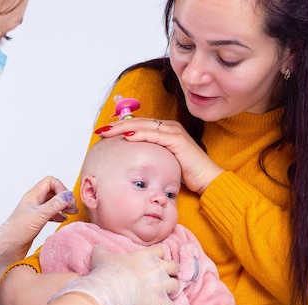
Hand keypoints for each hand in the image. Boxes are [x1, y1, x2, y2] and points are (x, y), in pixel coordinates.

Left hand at [0, 176, 77, 293]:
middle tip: (72, 207)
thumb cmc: (17, 232)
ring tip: (72, 212)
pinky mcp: (36, 221)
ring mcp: (35, 211)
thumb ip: (54, 205)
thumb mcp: (39, 216)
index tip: (66, 201)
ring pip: (53, 202)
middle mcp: (34, 201)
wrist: (6, 247)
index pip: (50, 181)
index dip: (61, 188)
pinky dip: (59, 214)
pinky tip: (63, 220)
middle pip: (53, 191)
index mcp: (33, 195)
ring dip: (63, 206)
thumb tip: (68, 195)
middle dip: (64, 197)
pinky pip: (51, 213)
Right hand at [50, 245, 178, 304]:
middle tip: (162, 277)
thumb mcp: (101, 257)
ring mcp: (162, 286)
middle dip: (171, 272)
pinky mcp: (161, 303)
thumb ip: (102, 251)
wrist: (110, 291)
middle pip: (174, 267)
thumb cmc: (107, 272)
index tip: (153, 262)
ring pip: (177, 286)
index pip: (160, 251)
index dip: (158, 256)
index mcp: (147, 255)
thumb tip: (99, 248)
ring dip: (172, 290)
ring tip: (165, 294)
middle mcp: (158, 269)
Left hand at [96, 118, 223, 193]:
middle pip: (138, 122)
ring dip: (123, 128)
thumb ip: (152, 157)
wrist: (207, 179)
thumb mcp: (165, 163)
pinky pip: (155, 135)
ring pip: (143, 126)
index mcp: (165, 131)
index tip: (105, 132)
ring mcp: (174, 132)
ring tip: (108, 131)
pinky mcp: (178, 140)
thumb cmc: (187, 174)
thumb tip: (134, 163)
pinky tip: (127, 136)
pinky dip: (141, 134)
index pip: (139, 125)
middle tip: (100, 130)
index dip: (120, 127)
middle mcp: (169, 127)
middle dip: (117, 125)